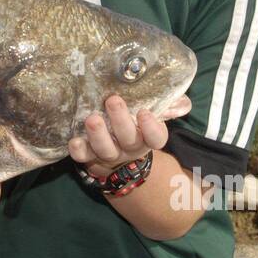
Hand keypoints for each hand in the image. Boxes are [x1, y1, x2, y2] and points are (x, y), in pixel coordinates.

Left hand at [68, 94, 190, 178]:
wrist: (118, 153)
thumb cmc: (137, 124)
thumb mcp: (153, 114)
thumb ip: (168, 105)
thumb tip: (183, 102)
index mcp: (148, 137)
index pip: (156, 138)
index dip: (151, 128)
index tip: (145, 112)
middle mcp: (130, 147)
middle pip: (128, 138)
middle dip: (121, 120)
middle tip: (113, 100)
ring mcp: (109, 153)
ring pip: (105, 149)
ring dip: (98, 134)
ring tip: (92, 118)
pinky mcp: (89, 155)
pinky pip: (84, 157)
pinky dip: (79, 150)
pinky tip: (74, 140)